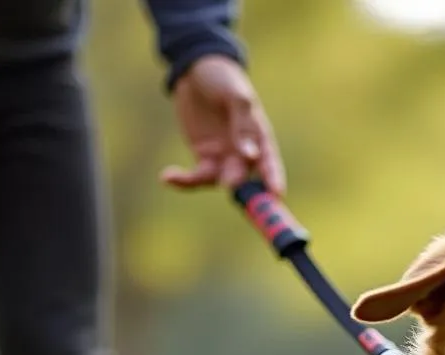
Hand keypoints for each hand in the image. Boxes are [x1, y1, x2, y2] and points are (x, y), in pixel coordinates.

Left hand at [160, 55, 285, 194]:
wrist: (196, 69)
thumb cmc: (223, 78)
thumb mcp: (236, 94)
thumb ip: (244, 124)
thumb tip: (251, 155)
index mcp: (260, 137)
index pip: (270, 162)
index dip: (274, 179)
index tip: (277, 195)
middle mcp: (245, 153)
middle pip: (244, 176)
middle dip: (238, 182)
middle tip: (229, 182)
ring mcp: (224, 158)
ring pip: (219, 180)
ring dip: (203, 180)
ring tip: (181, 177)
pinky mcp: (205, 158)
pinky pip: (196, 176)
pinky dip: (184, 180)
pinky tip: (167, 177)